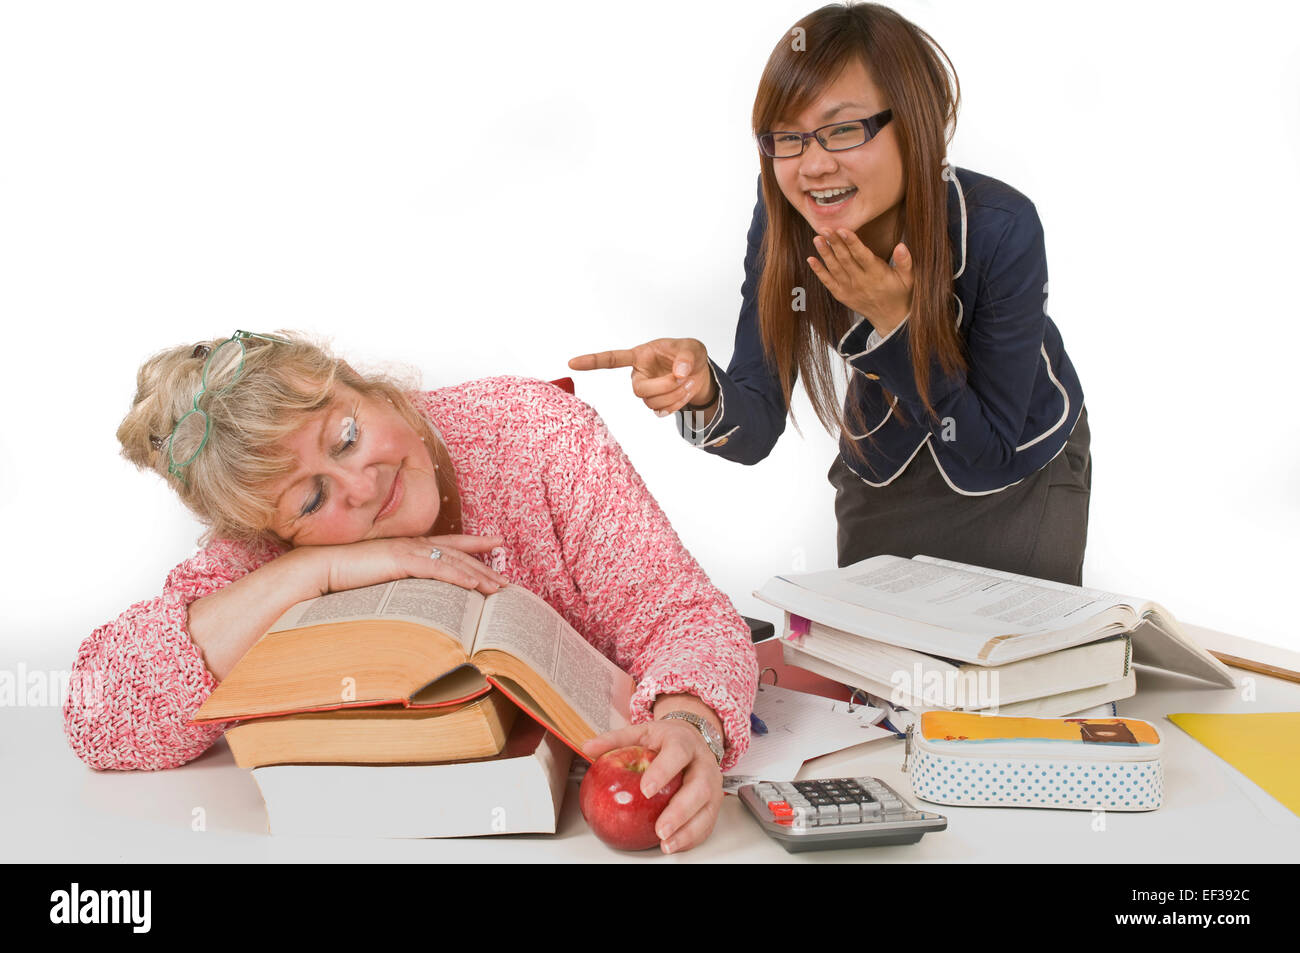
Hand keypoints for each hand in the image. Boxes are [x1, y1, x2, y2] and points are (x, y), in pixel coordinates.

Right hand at [297, 534, 509, 596]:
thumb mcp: (375, 582)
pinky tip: (475, 586)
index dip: (474, 544)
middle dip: (484, 566)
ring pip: (453, 563)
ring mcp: (407, 551)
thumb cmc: (340, 578)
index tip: (495, 542)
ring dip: (479, 576)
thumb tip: (410, 604)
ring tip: (499, 589)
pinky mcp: (400, 561)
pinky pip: (437, 569)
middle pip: (457, 555)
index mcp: (406, 548)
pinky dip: (459, 577)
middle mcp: (411, 545)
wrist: (315, 569)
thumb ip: (395, 587)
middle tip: (507, 580)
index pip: (447, 544)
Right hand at [568, 338, 713, 417]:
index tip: (573, 363)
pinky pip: (660, 411)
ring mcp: (645, 391)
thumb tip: (680, 371)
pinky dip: (676, 404)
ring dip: (674, 394)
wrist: (698, 372)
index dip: (592, 361)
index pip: (612, 359)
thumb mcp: (692, 348)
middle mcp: (638, 375)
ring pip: (651, 402)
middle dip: (664, 386)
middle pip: (639, 390)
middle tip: (683, 377)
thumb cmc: (688, 355)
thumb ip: (686, 357)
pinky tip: (684, 393)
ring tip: (688, 381)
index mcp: (640, 356)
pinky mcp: (655, 404)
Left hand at [582, 718, 722, 853]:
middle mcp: (703, 763)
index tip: (646, 789)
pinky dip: (692, 837)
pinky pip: (707, 823)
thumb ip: (615, 740)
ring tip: (667, 844)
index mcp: (683, 742)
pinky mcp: (714, 802)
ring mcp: (712, 784)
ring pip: (707, 810)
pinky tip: (676, 845)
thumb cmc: (666, 740)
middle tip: (660, 829)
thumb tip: (587, 747)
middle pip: (699, 788)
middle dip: (680, 811)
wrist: (694, 738)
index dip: (663, 771)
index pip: (677, 754)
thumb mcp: (641, 732)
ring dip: (688, 831)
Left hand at [808, 229, 913, 335]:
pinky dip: (819, 271)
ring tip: (817, 239)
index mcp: (877, 274)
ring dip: (824, 253)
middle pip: (845, 259)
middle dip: (834, 243)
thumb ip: (905, 262)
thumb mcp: (908, 278)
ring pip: (834, 269)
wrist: (889, 317)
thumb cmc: (899, 293)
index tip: (843, 229)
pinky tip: (811, 259)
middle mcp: (861, 282)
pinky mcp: (841, 295)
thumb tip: (902, 246)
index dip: (852, 243)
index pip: (862, 256)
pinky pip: (827, 282)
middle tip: (824, 228)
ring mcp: (849, 289)